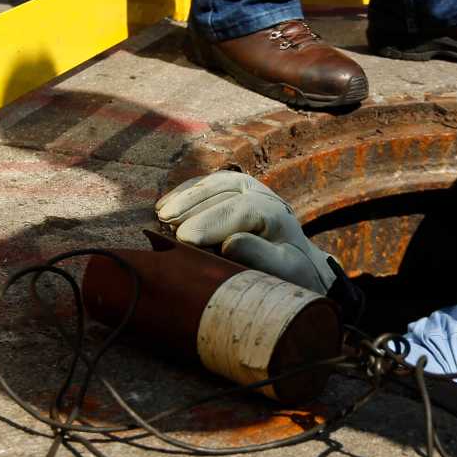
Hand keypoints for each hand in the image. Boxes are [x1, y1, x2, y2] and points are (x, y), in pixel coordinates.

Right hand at [155, 171, 335, 294]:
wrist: (294, 260)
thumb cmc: (286, 272)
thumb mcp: (282, 271)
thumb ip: (259, 257)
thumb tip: (229, 243)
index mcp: (275, 213)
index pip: (240, 210)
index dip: (210, 222)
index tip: (186, 238)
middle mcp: (261, 193)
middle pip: (222, 192)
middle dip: (191, 207)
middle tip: (165, 224)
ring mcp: (245, 186)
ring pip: (211, 184)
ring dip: (184, 197)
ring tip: (162, 214)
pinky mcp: (230, 187)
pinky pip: (204, 184)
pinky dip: (183, 192)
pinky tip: (164, 205)